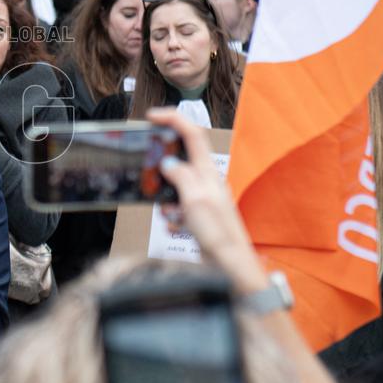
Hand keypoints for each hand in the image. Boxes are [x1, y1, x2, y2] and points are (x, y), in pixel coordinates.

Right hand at [148, 108, 268, 294]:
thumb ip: (180, 177)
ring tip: (173, 218)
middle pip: (178, 159)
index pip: (192, 134)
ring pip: (173, 186)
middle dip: (161, 173)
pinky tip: (177, 228)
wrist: (230, 266)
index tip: (151, 117)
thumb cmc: (218, 235)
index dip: (172, 120)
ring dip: (165, 200)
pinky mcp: (198, 214)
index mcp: (208, 173)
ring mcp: (203, 197)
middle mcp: (206, 181)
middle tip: (154, 187)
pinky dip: (171, 215)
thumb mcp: (195, 201)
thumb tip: (168, 162)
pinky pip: (175, 206)